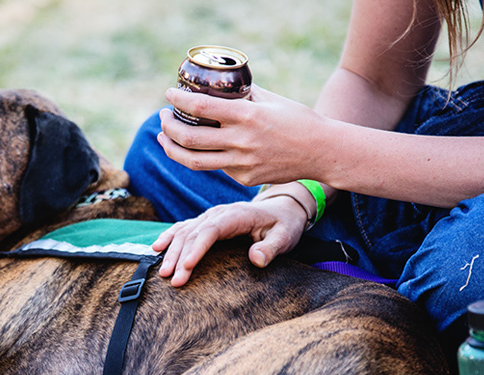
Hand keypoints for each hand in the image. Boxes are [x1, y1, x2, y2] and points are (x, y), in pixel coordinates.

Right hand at [152, 196, 308, 285]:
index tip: (187, 267)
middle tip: (172, 280)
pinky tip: (156, 248)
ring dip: (172, 252)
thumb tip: (256, 259)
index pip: (211, 230)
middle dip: (180, 257)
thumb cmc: (284, 225)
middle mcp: (219, 213)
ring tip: (162, 273)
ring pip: (184, 232)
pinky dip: (169, 237)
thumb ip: (272, 248)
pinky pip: (183, 228)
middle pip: (193, 233)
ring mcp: (210, 217)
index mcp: (237, 215)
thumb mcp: (285, 236)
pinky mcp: (206, 222)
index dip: (197, 248)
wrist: (282, 210)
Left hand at [158, 86, 328, 185]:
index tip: (168, 95)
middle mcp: (241, 141)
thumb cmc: (298, 120)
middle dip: (167, 127)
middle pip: (188, 138)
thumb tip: (220, 86)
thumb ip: (243, 95)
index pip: (199, 108)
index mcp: (246, 116)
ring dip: (172, 149)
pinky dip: (204, 156)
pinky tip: (201, 148)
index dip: (178, 101)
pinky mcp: (244, 179)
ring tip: (163, 138)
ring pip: (194, 161)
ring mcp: (241, 164)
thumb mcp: (270, 99)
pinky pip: (217, 168)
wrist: (321, 152)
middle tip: (162, 118)